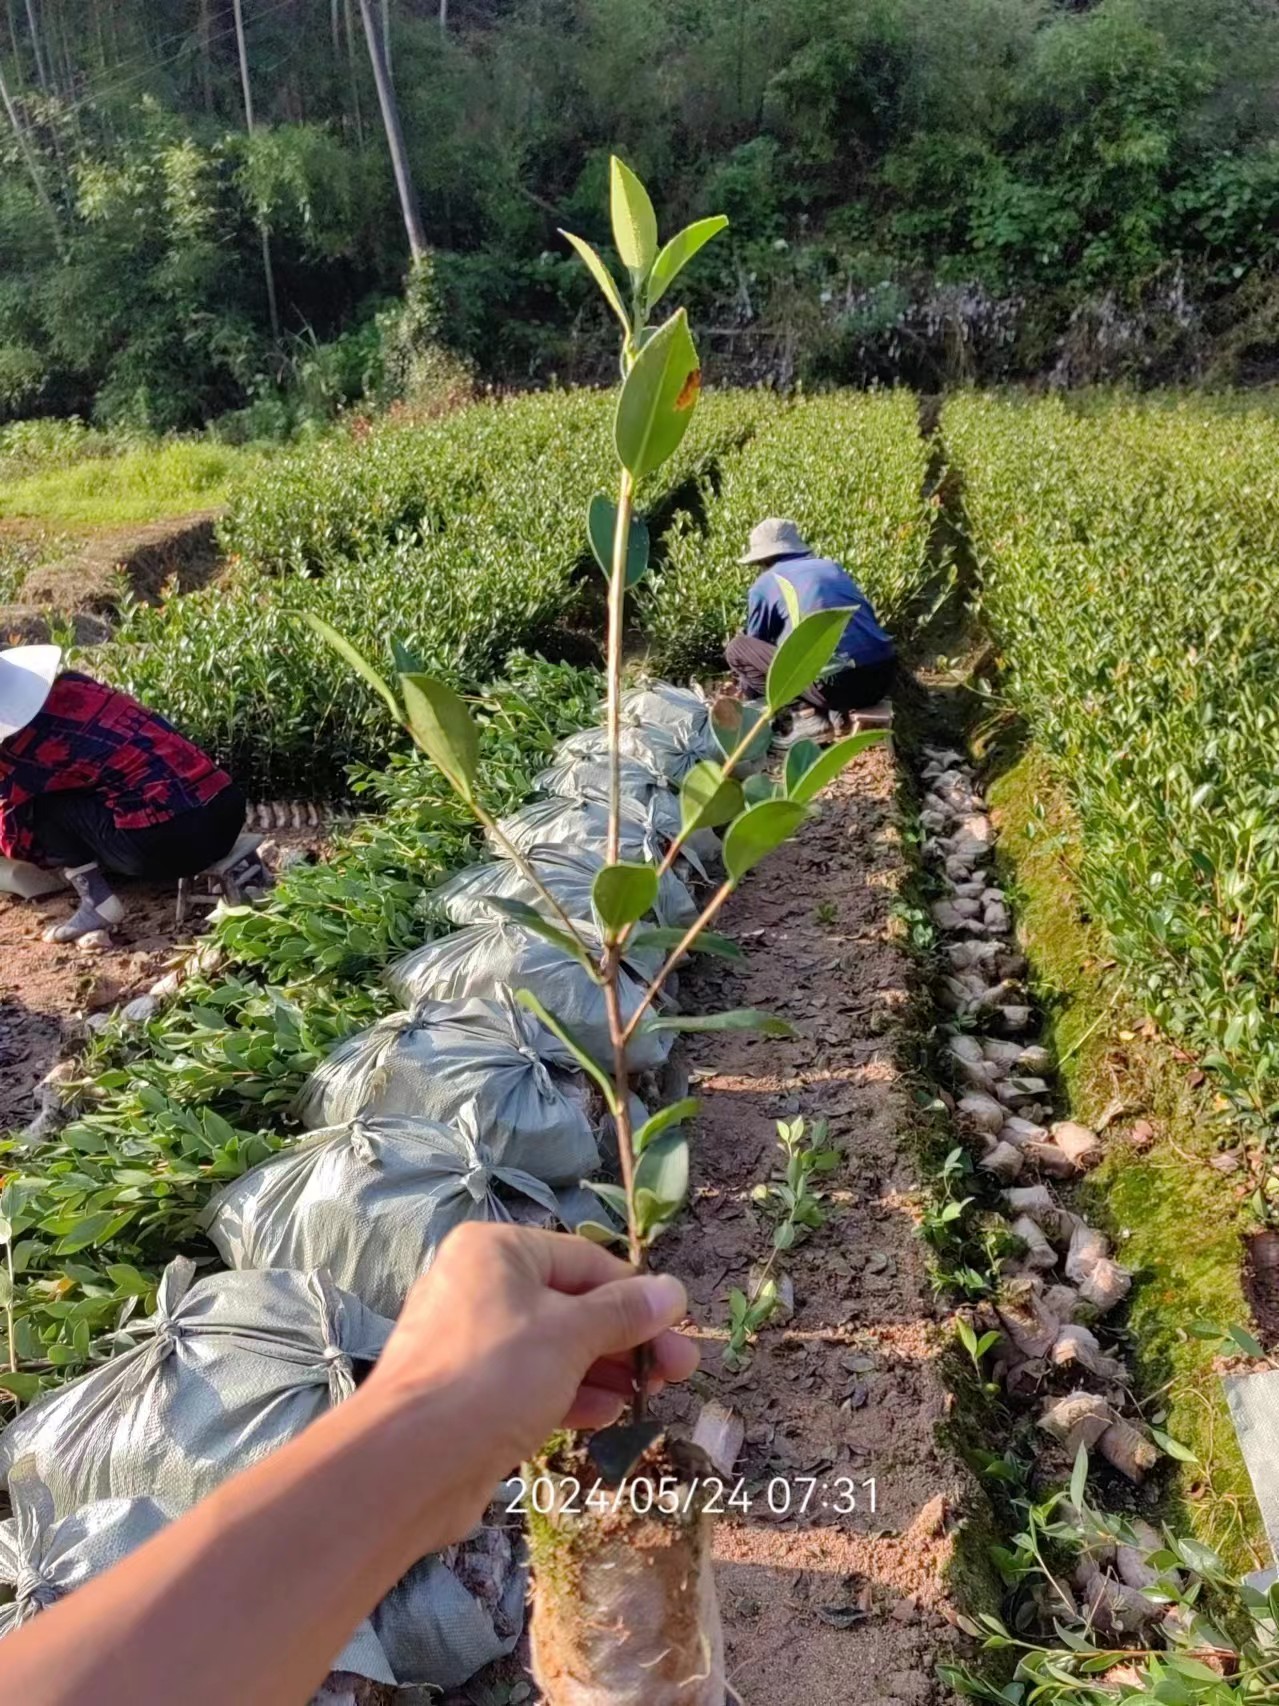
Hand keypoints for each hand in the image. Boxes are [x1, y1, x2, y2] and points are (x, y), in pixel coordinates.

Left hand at [363, 1223, 696, 1500]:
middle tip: (677, 1375)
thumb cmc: (494, 1377)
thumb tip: (672, 1292)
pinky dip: (570, 1392)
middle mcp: (479, 1284)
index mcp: (498, 1250)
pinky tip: (605, 1414)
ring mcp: (470, 1340)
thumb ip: (624, 1312)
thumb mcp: (570, 1335)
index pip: (587, 1261)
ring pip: (554, 1346)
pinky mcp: (468, 1391)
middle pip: (572, 1304)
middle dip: (627, 1340)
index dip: (638, 1297)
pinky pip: (530, 1380)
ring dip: (604, 1369)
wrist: (409, 1463)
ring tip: (646, 1398)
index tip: (679, 1333)